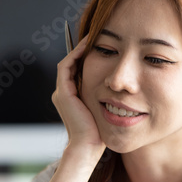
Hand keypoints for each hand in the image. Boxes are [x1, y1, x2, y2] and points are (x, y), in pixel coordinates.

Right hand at [52, 36, 104, 156]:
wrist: (89, 146)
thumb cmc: (100, 132)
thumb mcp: (103, 110)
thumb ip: (105, 97)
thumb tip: (120, 87)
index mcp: (70, 97)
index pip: (76, 70)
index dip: (87, 57)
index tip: (102, 44)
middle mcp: (63, 93)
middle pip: (72, 64)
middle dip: (83, 50)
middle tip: (97, 35)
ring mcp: (61, 92)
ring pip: (68, 62)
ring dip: (79, 48)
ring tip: (93, 36)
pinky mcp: (63, 92)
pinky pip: (67, 66)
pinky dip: (76, 54)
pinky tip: (89, 45)